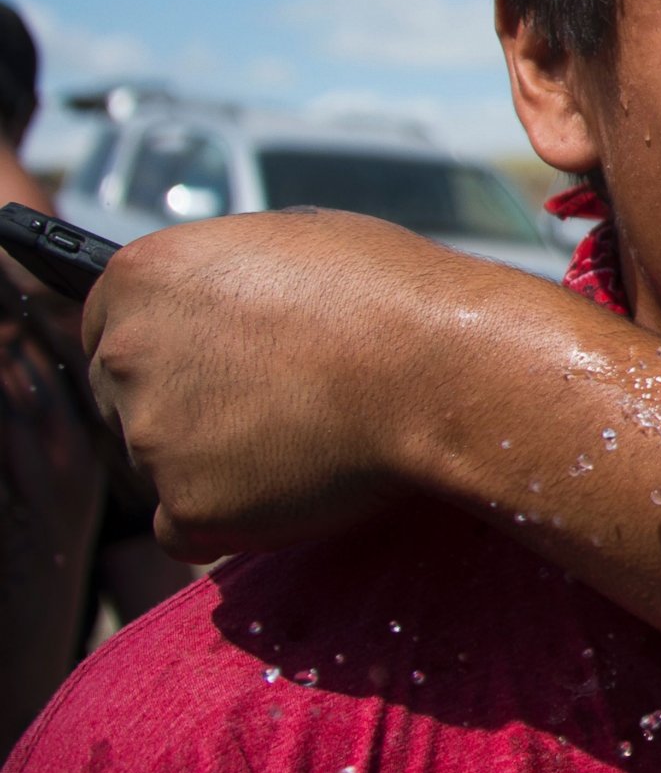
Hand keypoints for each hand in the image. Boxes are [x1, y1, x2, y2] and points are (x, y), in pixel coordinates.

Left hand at [81, 210, 495, 559]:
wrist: (442, 368)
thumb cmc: (390, 295)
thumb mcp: (293, 243)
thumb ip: (224, 279)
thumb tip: (219, 308)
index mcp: (144, 275)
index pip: (105, 324)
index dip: (165, 346)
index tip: (210, 362)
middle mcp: (128, 352)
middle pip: (120, 397)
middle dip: (182, 404)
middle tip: (267, 404)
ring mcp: (151, 435)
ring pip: (160, 465)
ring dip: (214, 462)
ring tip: (304, 438)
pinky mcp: (186, 507)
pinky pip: (187, 529)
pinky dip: (230, 521)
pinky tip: (292, 489)